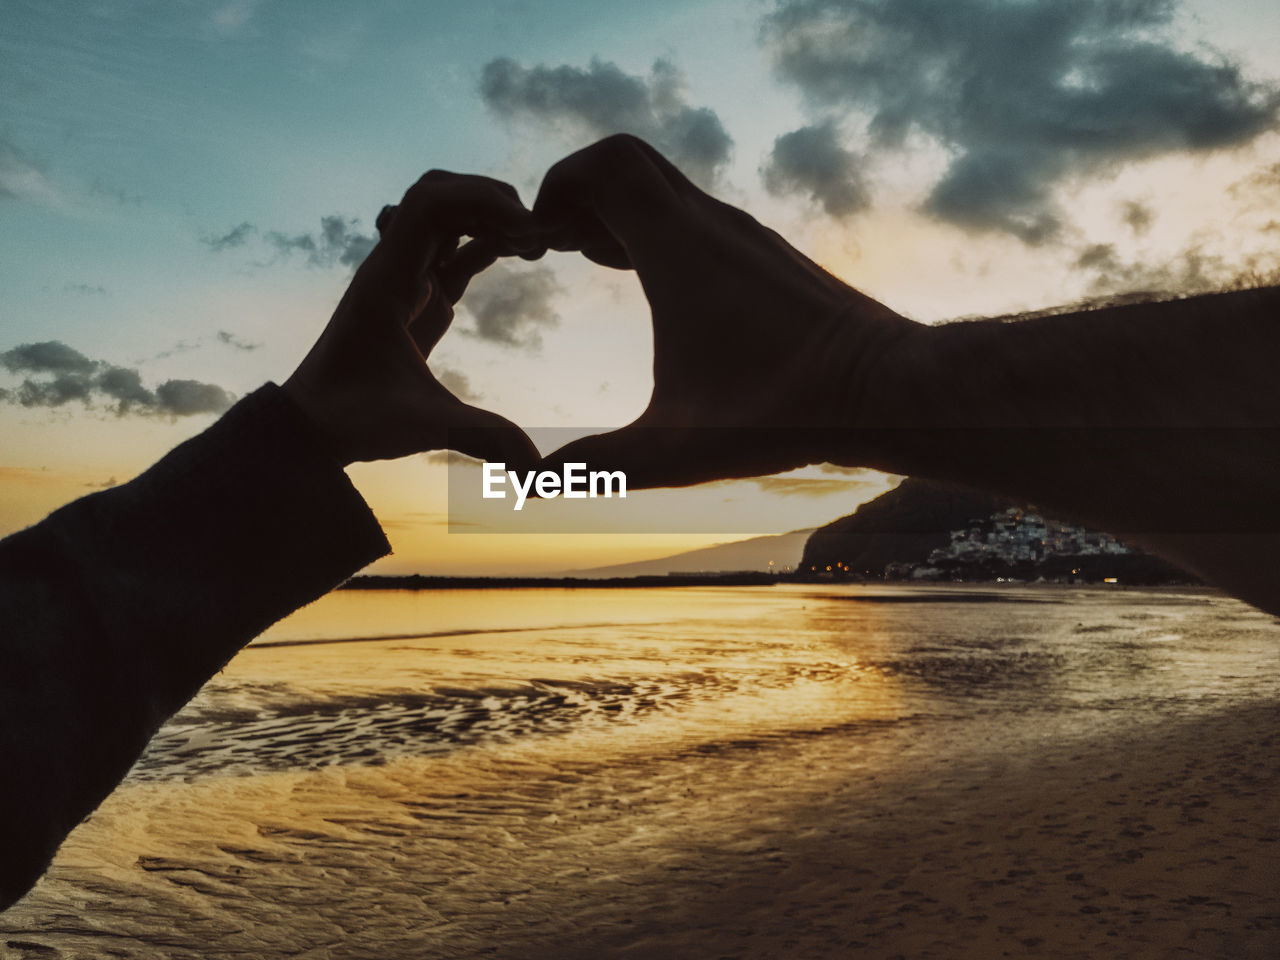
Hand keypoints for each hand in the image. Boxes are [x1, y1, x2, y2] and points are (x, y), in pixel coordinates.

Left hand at [283, 171, 542, 466]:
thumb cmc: (354, 421)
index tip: (526, 231)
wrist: (310, 428)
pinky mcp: (414, 299)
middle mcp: (391, 268)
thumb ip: (482, 438)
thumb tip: (536, 466)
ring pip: (445, 217)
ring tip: (535, 243)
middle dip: (491, 200)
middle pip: (439, 193)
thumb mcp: (423, 426)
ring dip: (489, 218)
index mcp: (386, 281)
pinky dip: (485, 242)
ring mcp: (402, 280)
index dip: (482, 201)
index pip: (429, 203)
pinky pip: (450, 251)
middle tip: (536, 232)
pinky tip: (520, 256)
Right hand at [530, 135, 920, 487]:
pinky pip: (697, 215)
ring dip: (619, 212)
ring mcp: (746, 236)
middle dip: (579, 193)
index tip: (536, 241)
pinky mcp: (768, 255)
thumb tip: (532, 486)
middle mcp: (714, 225)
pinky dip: (659, 229)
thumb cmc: (784, 412)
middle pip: (630, 163)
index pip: (605, 166)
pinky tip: (650, 283)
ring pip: (666, 188)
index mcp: (680, 249)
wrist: (884, 390)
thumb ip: (599, 464)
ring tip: (587, 260)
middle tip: (552, 245)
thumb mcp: (676, 449)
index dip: (556, 187)